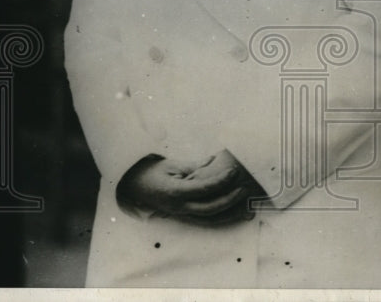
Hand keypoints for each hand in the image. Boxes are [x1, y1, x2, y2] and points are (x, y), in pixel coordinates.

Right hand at [117, 149, 261, 224]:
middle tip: (244, 188)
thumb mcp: (171, 165)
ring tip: (246, 208)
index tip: (234, 171)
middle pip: (209, 209)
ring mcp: (181, 215)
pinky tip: (234, 213)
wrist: (133, 187)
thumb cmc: (152, 173)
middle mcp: (179, 207)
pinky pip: (205, 220)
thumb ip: (193, 166)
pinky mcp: (184, 217)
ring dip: (229, 215)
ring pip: (209, 220)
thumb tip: (214, 161)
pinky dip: (221, 217)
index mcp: (174, 192)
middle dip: (229, 200)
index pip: (202, 189)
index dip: (220, 181)